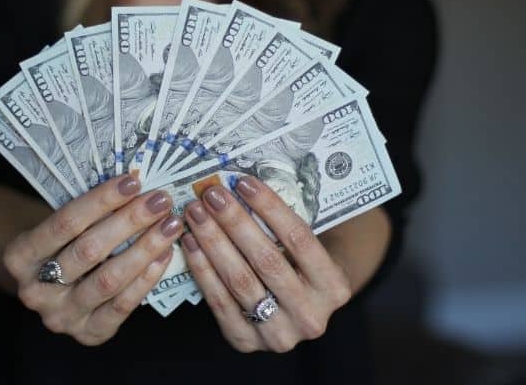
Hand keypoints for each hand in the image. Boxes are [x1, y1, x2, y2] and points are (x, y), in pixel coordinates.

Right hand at [3, 173, 182, 345]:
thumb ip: (88, 211)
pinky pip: (122, 305)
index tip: (133, 181)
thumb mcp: (59, 225)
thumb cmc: (61, 245)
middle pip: (88, 251)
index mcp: (19, 256)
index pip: (65, 223)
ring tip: (169, 225)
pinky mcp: (89, 333)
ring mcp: (61, 316)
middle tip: (160, 201)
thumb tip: (134, 185)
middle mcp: (35, 291)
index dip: (101, 200)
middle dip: (129, 222)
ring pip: (108, 280)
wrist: (51, 287)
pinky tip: (164, 254)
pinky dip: (147, 278)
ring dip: (145, 249)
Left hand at [181, 176, 351, 352]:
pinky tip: (191, 242)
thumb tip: (240, 186)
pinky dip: (202, 268)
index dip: (269, 208)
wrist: (300, 311)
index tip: (243, 182)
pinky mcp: (246, 342)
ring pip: (240, 281)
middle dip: (234, 222)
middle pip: (266, 260)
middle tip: (211, 194)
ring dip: (213, 241)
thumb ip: (283, 225)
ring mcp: (278, 334)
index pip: (300, 239)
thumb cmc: (302, 267)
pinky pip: (219, 301)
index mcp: (334, 287)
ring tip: (196, 213)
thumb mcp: (309, 248)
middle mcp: (310, 316)